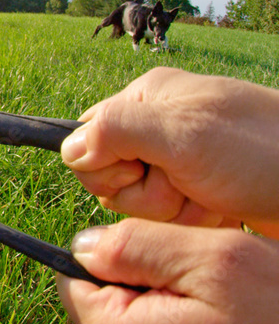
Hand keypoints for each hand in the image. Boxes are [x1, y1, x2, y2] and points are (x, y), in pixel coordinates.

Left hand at [57, 218, 278, 323]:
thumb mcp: (212, 259)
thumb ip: (137, 246)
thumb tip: (82, 246)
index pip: (73, 282)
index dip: (104, 255)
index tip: (149, 252)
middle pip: (99, 301)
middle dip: (135, 277)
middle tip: (192, 277)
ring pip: (129, 315)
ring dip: (160, 295)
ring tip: (211, 299)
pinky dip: (177, 314)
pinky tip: (216, 317)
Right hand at [61, 67, 278, 236]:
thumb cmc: (265, 153)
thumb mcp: (184, 135)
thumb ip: (116, 132)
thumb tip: (66, 148)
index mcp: (148, 99)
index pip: (85, 139)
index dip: (109, 167)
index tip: (149, 168)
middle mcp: (159, 128)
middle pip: (107, 176)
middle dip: (145, 194)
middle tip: (187, 185)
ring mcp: (178, 162)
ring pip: (135, 203)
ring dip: (171, 212)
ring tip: (211, 200)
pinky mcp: (196, 192)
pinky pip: (165, 219)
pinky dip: (191, 224)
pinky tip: (220, 213)